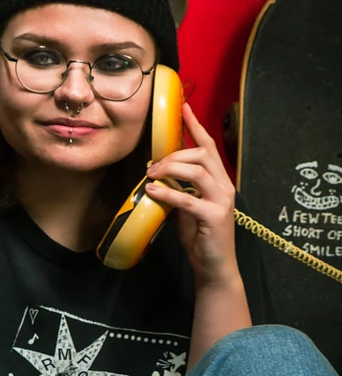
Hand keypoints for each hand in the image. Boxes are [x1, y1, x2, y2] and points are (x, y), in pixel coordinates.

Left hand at [145, 103, 238, 289]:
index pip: (208, 147)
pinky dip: (167, 192)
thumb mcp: (186, 207)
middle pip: (201, 154)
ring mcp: (222, 201)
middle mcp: (225, 187)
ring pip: (197, 171)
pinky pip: (188, 198)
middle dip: (173, 154)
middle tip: (151, 166)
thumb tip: (156, 172)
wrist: (214, 267)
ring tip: (151, 176)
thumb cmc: (200, 236)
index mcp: (219, 181)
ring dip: (169, 169)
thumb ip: (178, 188)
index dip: (195, 126)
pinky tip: (152, 191)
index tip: (183, 107)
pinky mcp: (214, 217)